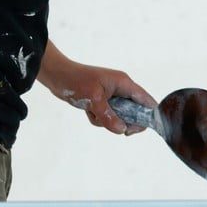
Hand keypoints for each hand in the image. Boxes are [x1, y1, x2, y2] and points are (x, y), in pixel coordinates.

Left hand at [40, 52, 156, 135]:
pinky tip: (88, 111)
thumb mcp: (94, 100)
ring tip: (94, 113)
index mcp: (124, 83)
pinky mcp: (102, 101)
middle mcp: (120, 89)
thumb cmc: (76, 81)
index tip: (143, 128)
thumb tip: (122, 130)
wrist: (57, 76)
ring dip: (107, 120)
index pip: (145, 99)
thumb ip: (109, 116)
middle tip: (121, 130)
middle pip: (134, 111)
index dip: (149, 114)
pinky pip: (106, 116)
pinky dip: (98, 118)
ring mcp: (111, 95)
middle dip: (125, 121)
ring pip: (118, 116)